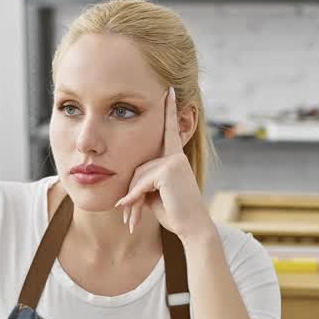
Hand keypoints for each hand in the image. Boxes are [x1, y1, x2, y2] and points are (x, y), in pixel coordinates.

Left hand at [115, 86, 215, 242]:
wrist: (192, 227)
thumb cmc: (174, 213)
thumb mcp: (154, 194)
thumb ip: (143, 180)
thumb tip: (126, 182)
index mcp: (175, 158)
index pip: (169, 131)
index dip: (170, 110)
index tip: (169, 90)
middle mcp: (176, 155)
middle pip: (138, 166)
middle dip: (132, 193)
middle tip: (129, 216)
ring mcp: (174, 161)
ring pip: (138, 175)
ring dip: (132, 199)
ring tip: (133, 219)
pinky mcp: (169, 170)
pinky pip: (141, 182)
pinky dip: (133, 198)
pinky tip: (130, 211)